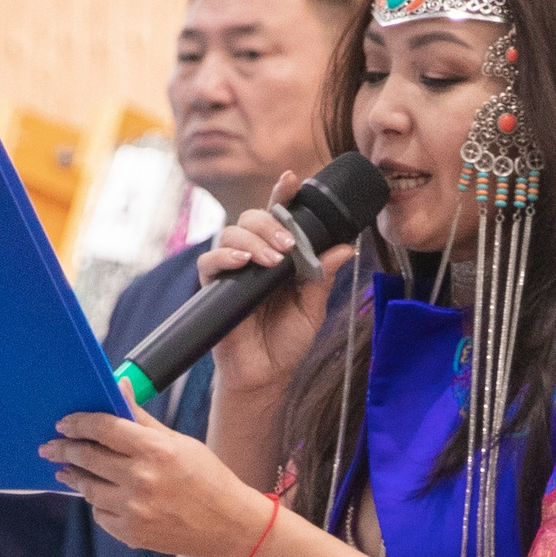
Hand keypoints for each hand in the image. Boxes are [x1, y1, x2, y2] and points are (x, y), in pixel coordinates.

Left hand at [41, 401, 277, 556]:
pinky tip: (102, 497)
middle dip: (64, 449)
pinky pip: (100, 514)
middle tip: (50, 447)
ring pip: (88, 488)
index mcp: (155, 450)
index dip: (78, 423)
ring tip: (67, 471)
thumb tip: (120, 385)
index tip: (63, 423)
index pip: (104, 427)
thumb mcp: (178, 442)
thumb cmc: (206, 477)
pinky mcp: (132, 533)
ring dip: (75, 476)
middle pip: (88, 457)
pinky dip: (99, 504)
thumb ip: (142, 417)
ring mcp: (135, 509)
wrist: (227, 525)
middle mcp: (142, 479)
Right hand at [196, 177, 343, 405]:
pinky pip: (209, 262)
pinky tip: (242, 262)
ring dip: (254, 240)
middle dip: (272, 223)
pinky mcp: (213, 288)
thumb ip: (323, 276)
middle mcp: (254, 256)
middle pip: (252, 218)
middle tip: (290, 245)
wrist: (266, 377)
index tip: (291, 180)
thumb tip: (345, 247)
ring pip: (231, 233)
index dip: (283, 195)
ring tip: (272, 260)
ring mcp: (232, 270)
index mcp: (279, 255)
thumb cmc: (287, 341)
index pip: (279, 217)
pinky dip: (224, 257)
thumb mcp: (313, 307)